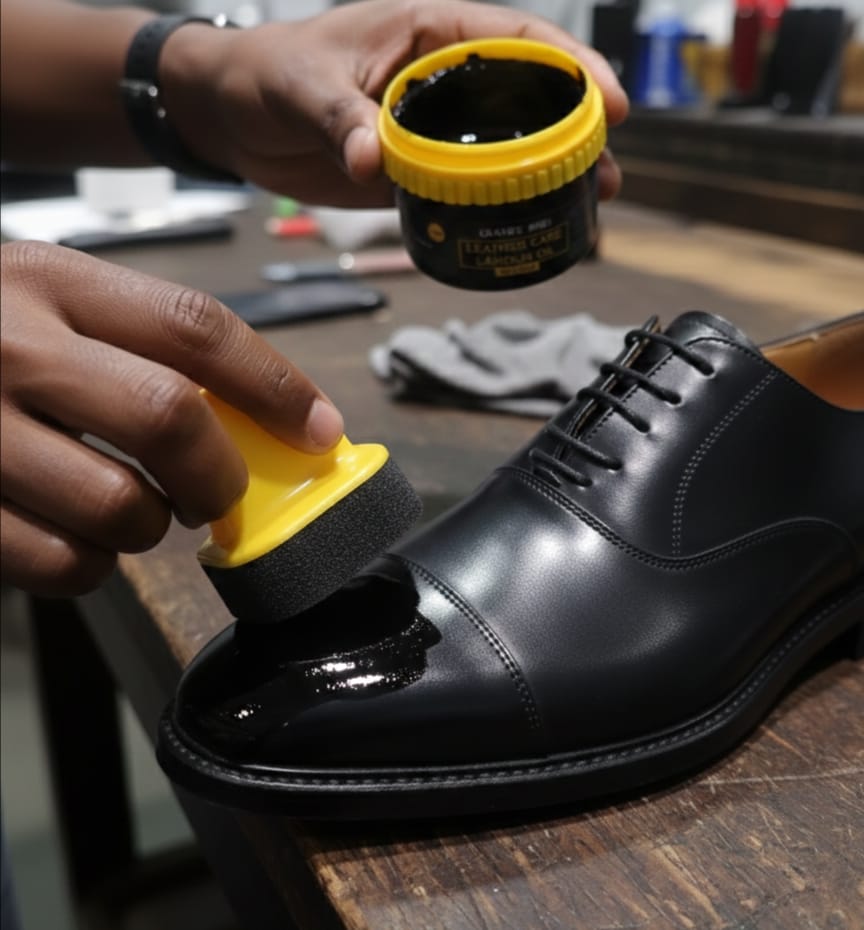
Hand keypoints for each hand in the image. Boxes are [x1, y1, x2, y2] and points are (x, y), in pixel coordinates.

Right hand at [0, 241, 343, 596]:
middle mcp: (11, 346)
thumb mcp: (51, 298)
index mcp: (54, 281)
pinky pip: (59, 564)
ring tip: (137, 509)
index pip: (197, 328)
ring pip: (120, 506)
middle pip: (170, 417)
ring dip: (152, 524)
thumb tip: (266, 419)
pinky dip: (92, 566)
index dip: (275, 387)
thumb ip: (140, 343)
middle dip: (221, 474)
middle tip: (222, 495)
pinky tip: (77, 536)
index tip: (320, 432)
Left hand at [161, 0, 627, 205]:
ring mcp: (431, 130)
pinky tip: (521, 226)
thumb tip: (374, 159)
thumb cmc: (265, 74)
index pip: (516, 41)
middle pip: (526, 102)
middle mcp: (440, 80)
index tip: (607, 106)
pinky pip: (467, 188)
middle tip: (605, 175)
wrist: (232, 117)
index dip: (570, 70)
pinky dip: (496, 206)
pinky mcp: (415, 172)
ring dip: (546, 177)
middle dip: (573, 135)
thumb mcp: (301, 84)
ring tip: (584, 205)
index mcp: (427, 32)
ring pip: (504, 150)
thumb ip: (340, 117)